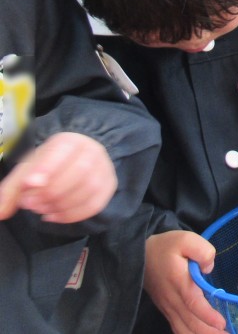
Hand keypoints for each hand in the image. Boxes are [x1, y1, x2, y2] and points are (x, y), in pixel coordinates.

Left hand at [0, 132, 116, 222]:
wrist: (81, 157)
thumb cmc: (51, 164)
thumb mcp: (29, 169)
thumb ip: (12, 189)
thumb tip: (1, 213)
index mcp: (69, 141)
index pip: (62, 151)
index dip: (47, 168)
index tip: (30, 184)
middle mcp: (92, 151)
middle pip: (78, 172)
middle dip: (51, 192)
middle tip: (31, 204)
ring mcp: (104, 169)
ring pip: (88, 190)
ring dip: (60, 205)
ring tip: (42, 209)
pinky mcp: (109, 186)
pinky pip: (94, 205)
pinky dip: (72, 215)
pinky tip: (55, 215)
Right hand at [144, 231, 227, 333]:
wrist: (140, 256)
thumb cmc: (166, 247)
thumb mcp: (186, 239)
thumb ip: (202, 251)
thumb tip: (209, 267)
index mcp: (179, 281)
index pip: (193, 303)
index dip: (207, 316)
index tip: (222, 323)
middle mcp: (172, 299)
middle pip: (190, 322)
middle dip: (209, 332)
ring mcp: (167, 307)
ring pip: (183, 329)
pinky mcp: (166, 309)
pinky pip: (177, 327)